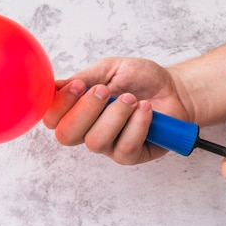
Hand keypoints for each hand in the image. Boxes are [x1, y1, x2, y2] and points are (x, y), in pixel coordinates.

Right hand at [43, 57, 190, 164]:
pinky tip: (146, 110)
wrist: (174, 89)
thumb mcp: (109, 69)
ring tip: (132, 99)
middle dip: (85, 110)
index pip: (52, 118)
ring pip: (95, 141)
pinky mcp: (129, 156)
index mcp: (77, 110)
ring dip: (115, 115)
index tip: (79, 85)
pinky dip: (137, 124)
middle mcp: (87, 130)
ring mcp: (108, 145)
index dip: (60, 104)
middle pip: (66, 135)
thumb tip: (55, 86)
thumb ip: (83, 78)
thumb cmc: (140, 79)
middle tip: (105, 91)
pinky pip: (125, 147)